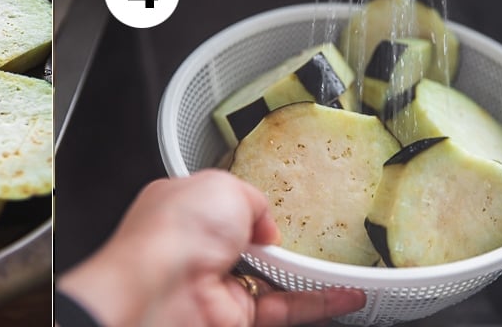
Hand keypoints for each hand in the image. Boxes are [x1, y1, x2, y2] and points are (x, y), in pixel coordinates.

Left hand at [58, 169, 365, 325]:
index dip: (248, 200)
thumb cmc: (171, 233)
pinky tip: (346, 294)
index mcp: (183, 206)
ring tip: (344, 260)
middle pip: (246, 242)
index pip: (221, 200)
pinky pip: (284, 308)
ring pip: (271, 278)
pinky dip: (318, 303)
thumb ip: (253, 200)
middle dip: (277, 237)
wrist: (155, 290)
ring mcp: (215, 283)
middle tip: (316, 229)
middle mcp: (196, 246)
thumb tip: (268, 225)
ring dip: (307, 272)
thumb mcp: (223, 186)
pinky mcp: (233, 316)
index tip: (280, 199)